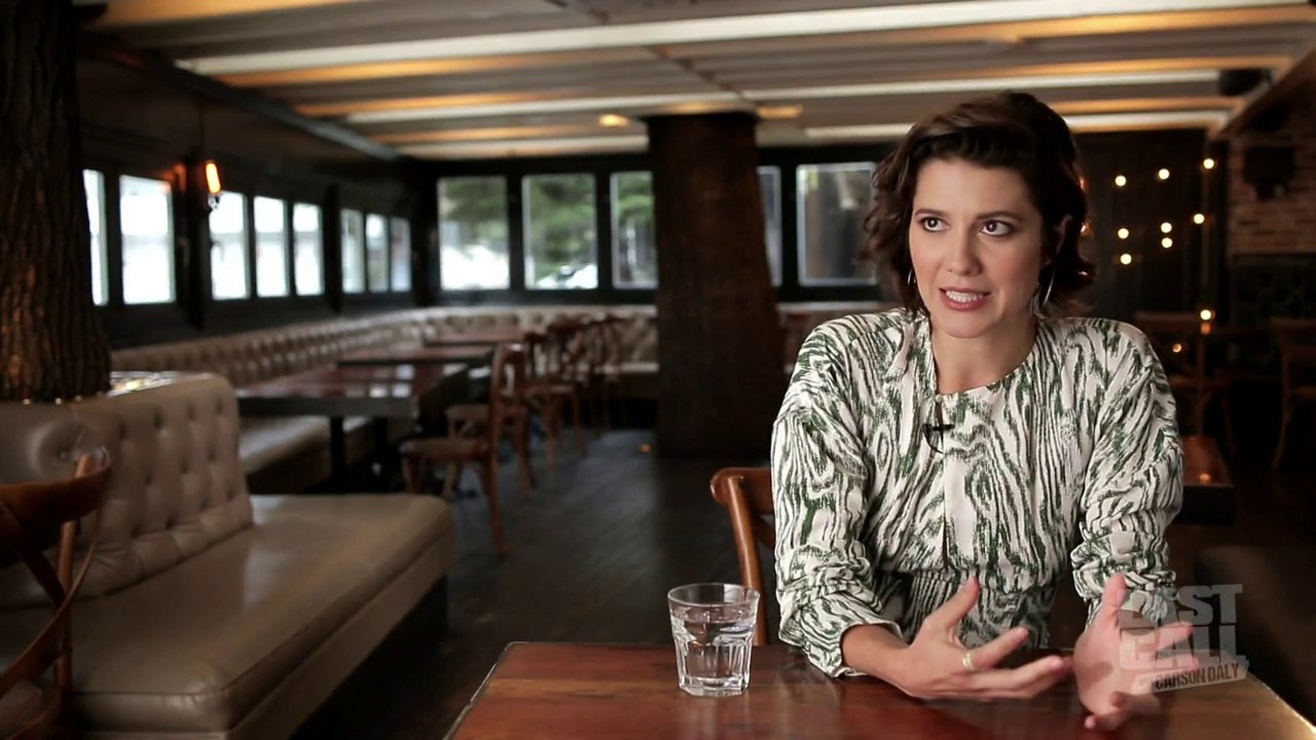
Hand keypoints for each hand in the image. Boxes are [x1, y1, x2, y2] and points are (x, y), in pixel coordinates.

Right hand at [881, 576, 1071, 700]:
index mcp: (959, 664)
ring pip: (1019, 693)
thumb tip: (975, 581)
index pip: (985, 657)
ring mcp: (984, 692)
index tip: (1024, 630)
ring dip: (1044, 681)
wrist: (913, 679)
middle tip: (1060, 661)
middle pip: (1011, 683)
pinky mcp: (990, 696)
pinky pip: (1017, 695)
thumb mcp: (936, 623)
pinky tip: (1053, 675)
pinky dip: (1037, 686)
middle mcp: (974, 682)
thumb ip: (958, 604)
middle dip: (1038, 674)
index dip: (1005, 646)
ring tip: (1065, 665)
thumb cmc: (925, 648)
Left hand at [1074, 573, 1198, 730]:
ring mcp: (1131, 694)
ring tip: (1116, 696)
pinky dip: (1103, 720)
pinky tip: (1091, 721)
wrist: (1083, 679)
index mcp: (1136, 652)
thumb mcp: (1101, 626)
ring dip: (1132, 700)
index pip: (1158, 640)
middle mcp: (1140, 674)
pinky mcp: (1117, 712)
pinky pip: (1113, 719)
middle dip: (1177, 667)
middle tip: (1194, 663)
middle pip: (1163, 670)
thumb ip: (1111, 603)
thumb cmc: (1100, 652)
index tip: (1189, 625)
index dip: (1174, 633)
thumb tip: (1119, 575)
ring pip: (1145, 702)